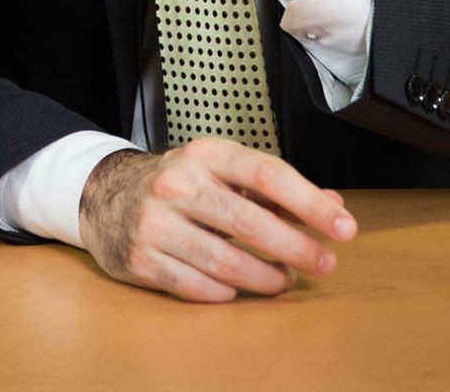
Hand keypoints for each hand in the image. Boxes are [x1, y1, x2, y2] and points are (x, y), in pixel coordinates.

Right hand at [77, 138, 356, 301]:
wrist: (105, 194)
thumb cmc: (180, 185)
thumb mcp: (224, 172)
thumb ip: (277, 191)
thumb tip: (334, 207)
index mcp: (205, 154)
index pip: (267, 175)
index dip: (310, 204)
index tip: (344, 228)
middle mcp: (177, 184)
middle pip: (250, 223)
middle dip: (297, 248)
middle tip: (324, 263)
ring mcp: (155, 222)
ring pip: (226, 262)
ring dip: (266, 278)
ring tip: (284, 279)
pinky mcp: (140, 258)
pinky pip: (198, 287)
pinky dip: (227, 293)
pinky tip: (238, 289)